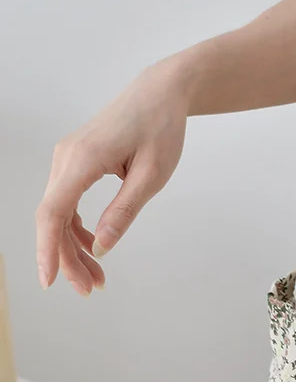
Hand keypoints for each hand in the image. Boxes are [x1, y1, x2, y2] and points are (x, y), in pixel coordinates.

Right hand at [36, 62, 189, 294]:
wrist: (162, 92)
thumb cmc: (162, 127)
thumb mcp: (152, 174)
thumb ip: (124, 210)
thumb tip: (101, 247)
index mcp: (82, 159)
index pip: (53, 213)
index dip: (48, 250)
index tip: (49, 281)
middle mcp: (65, 157)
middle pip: (52, 218)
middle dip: (67, 258)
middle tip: (90, 290)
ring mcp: (67, 157)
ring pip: (58, 212)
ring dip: (72, 246)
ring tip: (95, 277)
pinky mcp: (75, 160)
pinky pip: (67, 200)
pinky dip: (76, 226)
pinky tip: (92, 247)